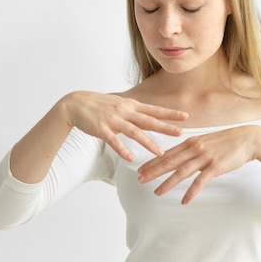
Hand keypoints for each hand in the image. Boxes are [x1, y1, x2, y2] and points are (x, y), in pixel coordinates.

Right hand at [64, 91, 188, 160]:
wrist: (75, 103)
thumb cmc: (99, 105)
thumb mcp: (119, 103)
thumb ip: (134, 111)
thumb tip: (148, 115)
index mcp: (130, 105)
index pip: (154, 110)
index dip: (170, 113)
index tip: (185, 116)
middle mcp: (124, 111)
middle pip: (149, 120)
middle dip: (165, 127)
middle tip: (180, 133)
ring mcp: (113, 120)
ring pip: (134, 132)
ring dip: (148, 142)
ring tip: (160, 152)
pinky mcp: (102, 129)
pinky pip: (114, 141)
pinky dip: (123, 149)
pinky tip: (131, 158)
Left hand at [137, 126, 260, 203]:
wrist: (247, 139)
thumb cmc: (226, 141)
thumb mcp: (206, 141)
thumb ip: (192, 148)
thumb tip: (179, 156)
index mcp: (191, 142)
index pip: (167, 153)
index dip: (152, 162)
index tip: (140, 169)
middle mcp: (195, 148)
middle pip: (169, 161)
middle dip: (153, 171)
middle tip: (140, 180)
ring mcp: (205, 157)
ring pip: (181, 172)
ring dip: (167, 183)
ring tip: (157, 192)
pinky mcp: (216, 167)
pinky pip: (200, 181)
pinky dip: (191, 192)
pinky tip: (184, 201)